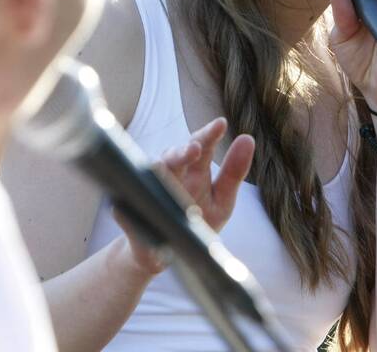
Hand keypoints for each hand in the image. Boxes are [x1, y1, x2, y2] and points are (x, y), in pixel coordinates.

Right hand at [115, 117, 254, 274]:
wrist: (169, 253)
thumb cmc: (197, 221)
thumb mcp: (222, 200)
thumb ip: (234, 172)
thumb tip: (248, 139)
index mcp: (194, 170)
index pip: (201, 145)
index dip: (209, 134)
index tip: (221, 123)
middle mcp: (170, 174)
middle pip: (173, 156)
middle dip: (182, 152)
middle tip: (195, 148)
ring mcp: (148, 190)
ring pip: (150, 173)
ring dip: (159, 169)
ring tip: (165, 165)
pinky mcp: (127, 210)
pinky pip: (127, 202)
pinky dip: (133, 199)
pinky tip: (138, 199)